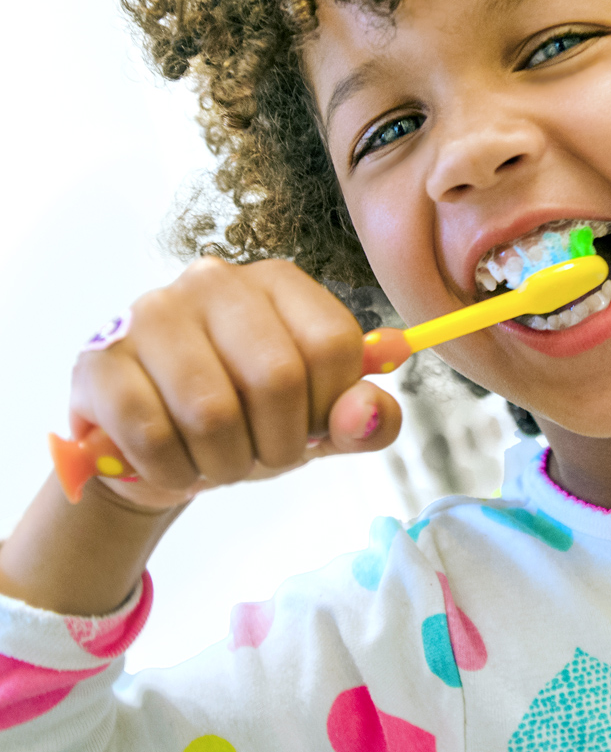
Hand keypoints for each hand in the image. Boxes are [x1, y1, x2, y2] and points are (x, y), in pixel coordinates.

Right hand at [68, 257, 401, 509]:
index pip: (334, 344)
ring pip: (212, 412)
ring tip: (216, 459)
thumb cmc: (247, 421)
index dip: (331, 407)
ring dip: (224, 464)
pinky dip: (173, 471)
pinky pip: (150, 435)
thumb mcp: (317, 422)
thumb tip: (369, 411)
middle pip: (277, 377)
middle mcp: (215, 281)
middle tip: (260, 453)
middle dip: (278, 444)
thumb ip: (362, 419)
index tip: (312, 426)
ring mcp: (151, 314)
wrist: (154, 449)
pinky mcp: (99, 360)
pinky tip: (172, 463)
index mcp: (279, 282)